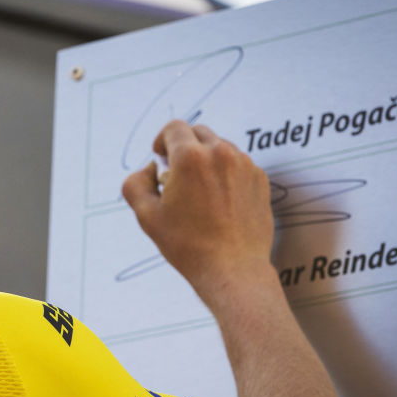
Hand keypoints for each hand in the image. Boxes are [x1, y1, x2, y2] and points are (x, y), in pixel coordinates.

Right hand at [122, 120, 273, 295]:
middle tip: (176, 175)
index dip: (161, 140)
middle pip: (198, 132)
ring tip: (199, 191)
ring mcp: (245, 165)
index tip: (160, 158)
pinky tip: (219, 201)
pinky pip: (238, 164)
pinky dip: (225, 173)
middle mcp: (221, 153)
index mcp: (190, 158)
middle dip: (183, 147)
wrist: (232, 269)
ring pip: (220, 147)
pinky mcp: (260, 179)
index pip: (174, 127)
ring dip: (205, 160)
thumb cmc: (187, 245)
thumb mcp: (146, 215)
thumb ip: (135, 183)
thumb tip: (150, 169)